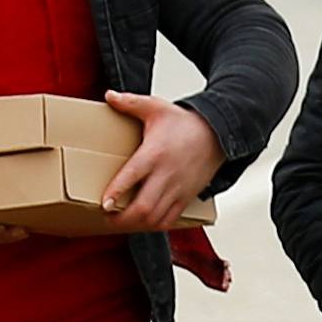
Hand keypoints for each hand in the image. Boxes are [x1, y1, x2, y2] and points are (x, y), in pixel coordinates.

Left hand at [102, 92, 218, 231]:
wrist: (217, 134)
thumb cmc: (185, 122)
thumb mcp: (156, 107)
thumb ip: (130, 102)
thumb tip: (108, 95)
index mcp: (155, 153)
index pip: (132, 176)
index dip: (116, 193)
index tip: (104, 204)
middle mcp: (166, 174)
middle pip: (144, 206)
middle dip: (123, 219)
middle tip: (107, 218)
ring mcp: (178, 189)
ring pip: (156, 218)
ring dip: (136, 225)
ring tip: (121, 223)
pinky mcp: (186, 197)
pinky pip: (170, 220)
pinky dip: (154, 225)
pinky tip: (143, 223)